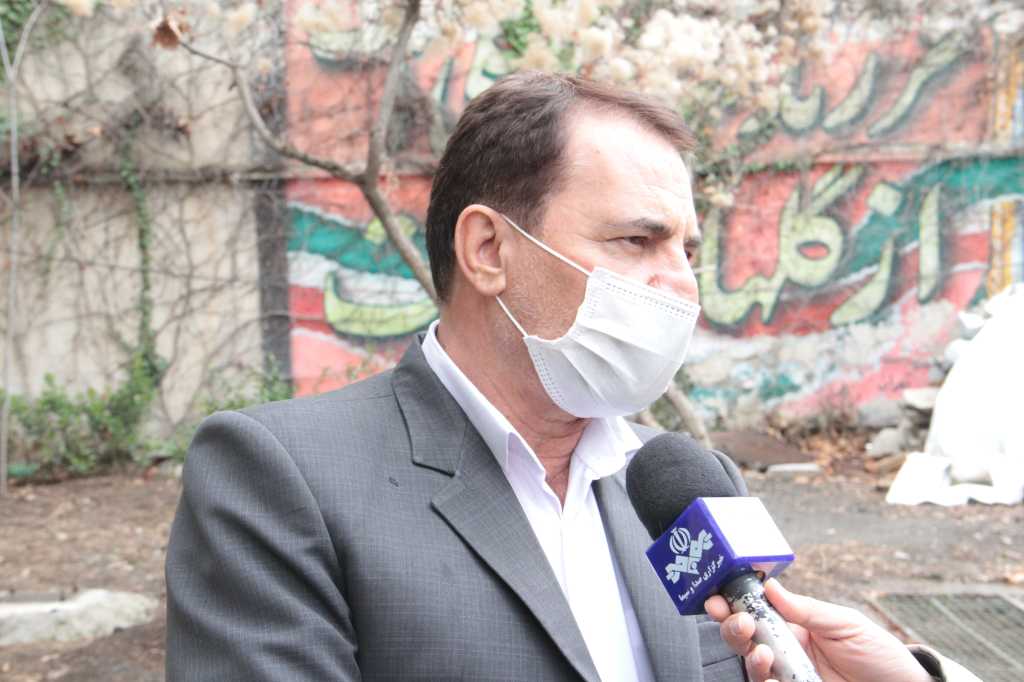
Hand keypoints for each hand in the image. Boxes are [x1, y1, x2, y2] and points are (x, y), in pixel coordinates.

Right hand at [704, 579, 932, 681]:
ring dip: (749, 657)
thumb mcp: (846, 624)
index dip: (734, 604)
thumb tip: (771, 587)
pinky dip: (763, 679)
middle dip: (733, 627)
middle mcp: (787, 651)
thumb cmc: (879, 655)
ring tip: (763, 653)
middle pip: (745, 639)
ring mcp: (790, 676)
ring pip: (752, 666)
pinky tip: (770, 672)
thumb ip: (807, 609)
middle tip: (740, 622)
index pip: (757, 612)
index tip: (718, 598)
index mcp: (796, 626)